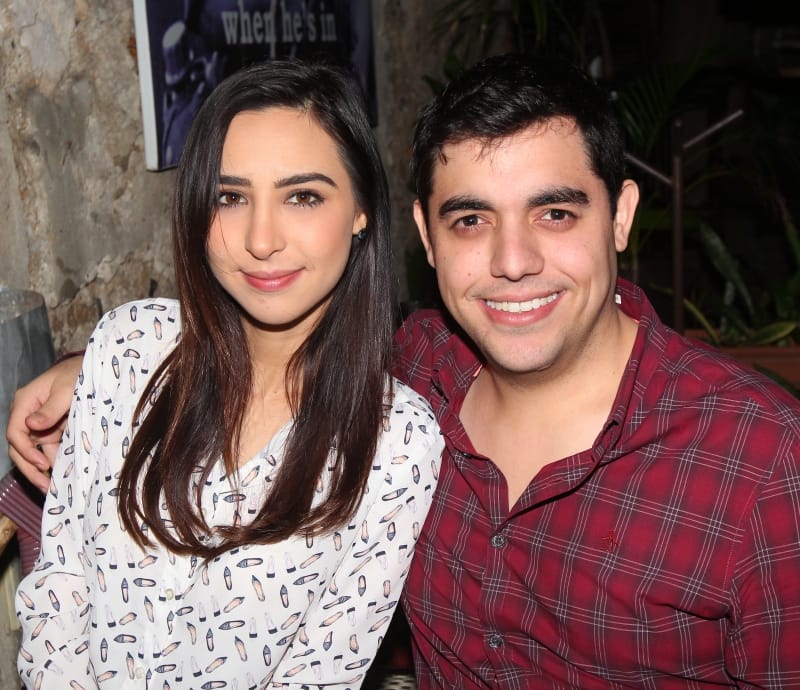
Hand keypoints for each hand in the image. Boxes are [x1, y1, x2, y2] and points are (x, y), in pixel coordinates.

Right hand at [6, 356, 81, 491]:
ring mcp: (39, 424)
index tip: (43, 464)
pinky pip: (49, 450)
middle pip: (20, 448)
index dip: (25, 451)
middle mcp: (28, 415)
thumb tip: (32, 426)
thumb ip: (51, 408)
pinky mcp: (53, 430)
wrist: (93, 369)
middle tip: (45, 486)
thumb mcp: (66, 389)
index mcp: (25, 402)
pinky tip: (62, 477)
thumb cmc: (77, 374)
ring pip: (33, 453)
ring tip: (53, 488)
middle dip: (30, 468)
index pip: (15, 432)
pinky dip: (54, 463)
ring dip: (41, 470)